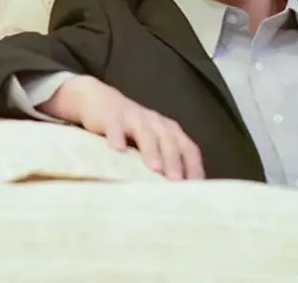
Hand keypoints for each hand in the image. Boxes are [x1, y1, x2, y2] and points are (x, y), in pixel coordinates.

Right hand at [41, 75, 204, 179]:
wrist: (100, 102)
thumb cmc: (128, 131)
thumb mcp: (148, 145)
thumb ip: (160, 163)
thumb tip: (173, 196)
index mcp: (169, 131)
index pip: (188, 149)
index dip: (194, 167)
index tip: (197, 188)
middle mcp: (156, 123)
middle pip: (170, 141)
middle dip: (174, 161)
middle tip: (177, 182)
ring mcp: (135, 117)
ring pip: (146, 133)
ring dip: (151, 150)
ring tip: (154, 168)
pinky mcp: (112, 116)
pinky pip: (116, 125)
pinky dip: (117, 135)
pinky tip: (116, 149)